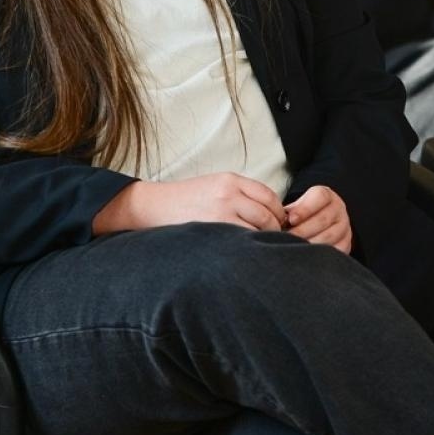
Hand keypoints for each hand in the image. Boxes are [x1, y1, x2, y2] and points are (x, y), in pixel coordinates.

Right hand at [92, 172, 284, 234]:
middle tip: (271, 240)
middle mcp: (229, 194)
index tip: (278, 223)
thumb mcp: (214, 185)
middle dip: (274, 230)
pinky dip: (247, 249)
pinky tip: (243, 254)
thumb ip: (241, 194)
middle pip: (269, 215)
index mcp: (231, 180)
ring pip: (259, 231)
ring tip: (258, 250)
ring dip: (263, 242)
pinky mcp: (213, 230)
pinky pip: (242, 242)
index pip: (269, 196)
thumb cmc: (185, 199)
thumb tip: (270, 214)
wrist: (154, 206)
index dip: (278, 212)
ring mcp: (221, 213)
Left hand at [284, 186, 351, 253]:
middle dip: (302, 230)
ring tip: (294, 248)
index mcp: (326, 196)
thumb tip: (276, 222)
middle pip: (323, 219)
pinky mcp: (346, 243)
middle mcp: (338, 209)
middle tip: (287, 238)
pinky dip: (320, 255)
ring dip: (309, 243)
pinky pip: (335, 250)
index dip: (304, 209)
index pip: (320, 197)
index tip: (291, 220)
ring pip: (329, 236)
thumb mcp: (297, 207)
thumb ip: (290, 211)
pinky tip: (307, 256)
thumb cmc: (303, 215)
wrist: (322, 224)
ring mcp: (344, 227)